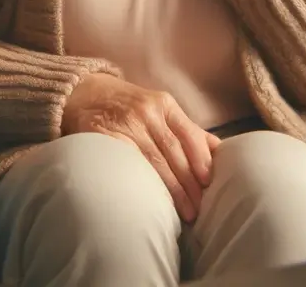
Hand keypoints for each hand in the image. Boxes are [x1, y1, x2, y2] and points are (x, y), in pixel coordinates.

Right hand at [62, 73, 219, 221]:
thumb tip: (220, 151)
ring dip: (172, 189)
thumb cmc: (130, 106)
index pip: (188, 133)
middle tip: (200, 208)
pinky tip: (152, 199)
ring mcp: (126, 124)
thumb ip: (187, 129)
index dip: (200, 158)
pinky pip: (128, 163)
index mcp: (164, 104)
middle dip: (189, 182)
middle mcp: (147, 111)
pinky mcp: (105, 137)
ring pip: (154, 161)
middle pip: (173, 151)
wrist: (85, 93)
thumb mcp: (160, 108)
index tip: (210, 181)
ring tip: (185, 212)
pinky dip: (143, 182)